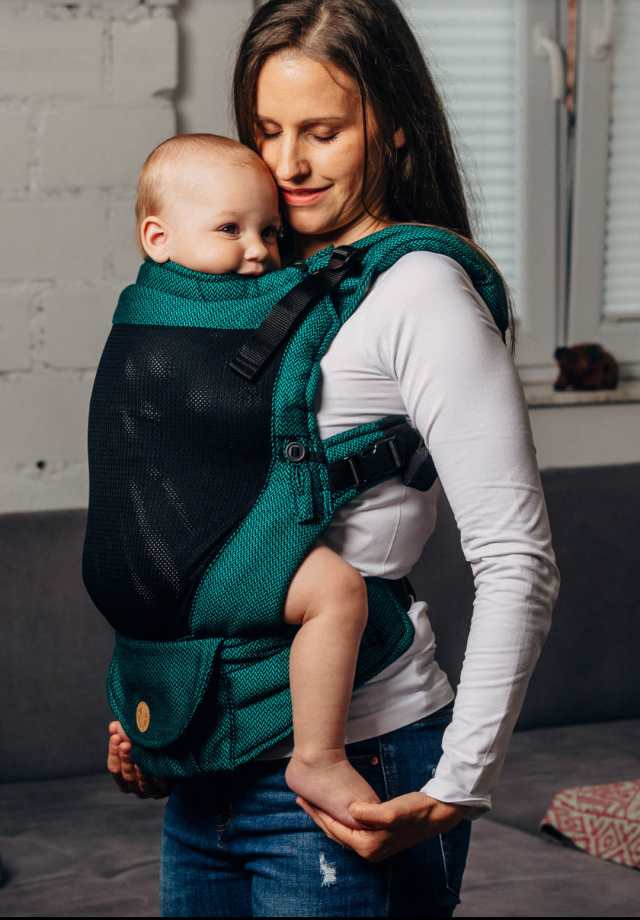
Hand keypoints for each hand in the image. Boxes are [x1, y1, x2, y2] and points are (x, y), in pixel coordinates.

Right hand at [107, 720, 171, 798]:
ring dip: (140, 768)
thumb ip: (124, 732)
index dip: (114, 752)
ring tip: (139, 754)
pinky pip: (160, 786)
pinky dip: (157, 776)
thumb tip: (113, 726)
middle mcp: (135, 787)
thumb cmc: (151, 744)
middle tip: (126, 744)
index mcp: (123, 776)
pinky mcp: (165, 791)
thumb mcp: (137, 737)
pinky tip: (156, 766)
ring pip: (141, 782)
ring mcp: (149, 791)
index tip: (115, 737)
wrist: (178, 756)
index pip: (114, 767)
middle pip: (127, 775)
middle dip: (125, 758)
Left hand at [296, 791, 470, 862]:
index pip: (334, 830)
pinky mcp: (377, 838)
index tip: (303, 798)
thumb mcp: (393, 810)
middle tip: (301, 799)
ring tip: (312, 802)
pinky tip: (334, 808)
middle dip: (317, 816)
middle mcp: (368, 851)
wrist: (437, 813)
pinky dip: (339, 819)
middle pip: (334, 833)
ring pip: (341, 832)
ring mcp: (373, 847)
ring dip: (326, 817)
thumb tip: (350, 810)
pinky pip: (350, 830)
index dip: (317, 813)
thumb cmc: (416, 809)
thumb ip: (370, 813)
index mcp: (368, 846)